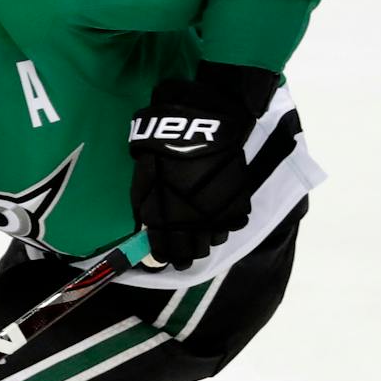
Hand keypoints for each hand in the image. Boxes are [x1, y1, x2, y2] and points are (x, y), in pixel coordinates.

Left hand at [128, 71, 260, 267]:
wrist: (199, 123)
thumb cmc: (163, 147)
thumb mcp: (143, 178)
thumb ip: (146, 207)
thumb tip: (148, 228)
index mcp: (163, 216)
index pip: (165, 250)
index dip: (166, 255)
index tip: (167, 257)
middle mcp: (190, 220)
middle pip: (191, 251)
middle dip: (186, 254)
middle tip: (185, 253)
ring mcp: (216, 211)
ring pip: (213, 241)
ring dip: (206, 240)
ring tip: (201, 234)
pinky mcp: (237, 200)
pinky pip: (233, 225)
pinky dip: (225, 225)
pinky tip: (218, 219)